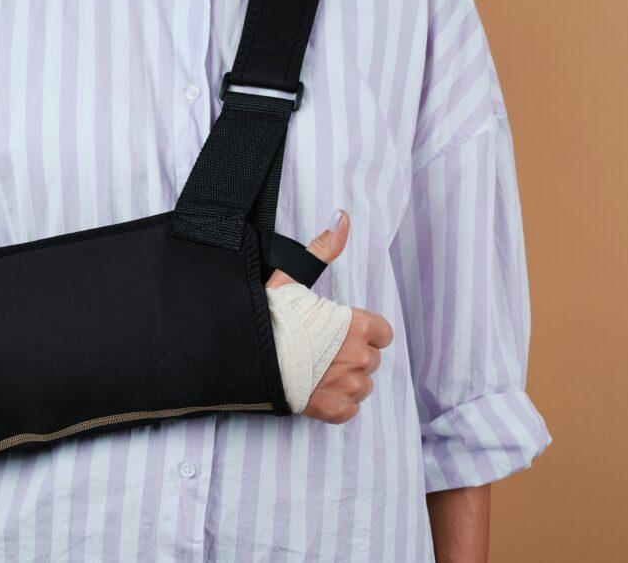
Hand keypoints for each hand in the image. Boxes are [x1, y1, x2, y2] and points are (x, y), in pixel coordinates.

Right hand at [266, 210, 393, 423]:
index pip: (382, 333)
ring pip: (362, 385)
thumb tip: (343, 217)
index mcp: (355, 324)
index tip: (341, 332)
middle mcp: (358, 356)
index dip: (362, 331)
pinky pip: (350, 409)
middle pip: (370, 359)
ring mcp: (347, 386)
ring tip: (317, 370)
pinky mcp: (334, 410)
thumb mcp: (292, 279)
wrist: (245, 357)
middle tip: (321, 351)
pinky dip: (336, 403)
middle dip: (351, 355)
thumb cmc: (268, 318)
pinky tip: (316, 390)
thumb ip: (323, 249)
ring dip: (345, 380)